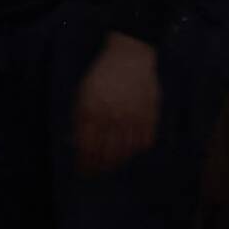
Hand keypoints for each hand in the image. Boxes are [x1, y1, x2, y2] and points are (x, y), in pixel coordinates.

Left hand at [73, 32, 162, 171]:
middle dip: (100, 168)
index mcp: (92, 112)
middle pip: (106, 154)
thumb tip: (79, 145)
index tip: (83, 171)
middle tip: (97, 172)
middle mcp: (112, 118)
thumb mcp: (83, 94)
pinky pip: (144, 142)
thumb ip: (80, 119)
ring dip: (118, 162)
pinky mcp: (149, 116)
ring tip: (112, 164)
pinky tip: (130, 151)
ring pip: (126, 152)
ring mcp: (133, 118)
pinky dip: (137, 150)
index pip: (87, 148)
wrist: (130, 56)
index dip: (85, 164)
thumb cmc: (102, 75)